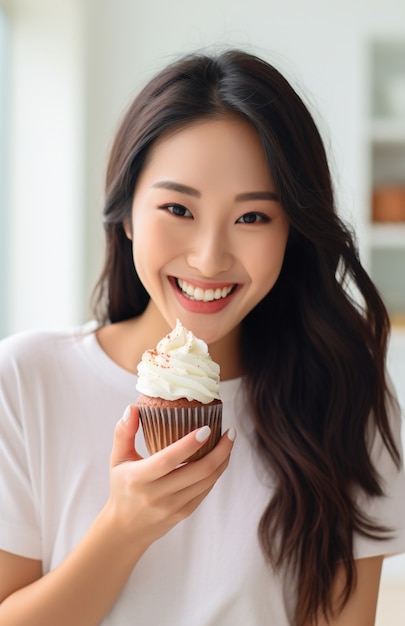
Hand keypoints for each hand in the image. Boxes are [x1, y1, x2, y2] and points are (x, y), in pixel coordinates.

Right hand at [107, 405, 234, 550]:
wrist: (126, 528)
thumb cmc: (123, 487)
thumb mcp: (117, 460)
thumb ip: (123, 433)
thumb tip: (132, 407)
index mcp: (139, 478)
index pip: (168, 460)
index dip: (189, 444)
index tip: (207, 428)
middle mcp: (157, 495)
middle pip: (197, 471)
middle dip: (219, 450)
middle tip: (230, 431)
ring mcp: (172, 507)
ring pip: (206, 481)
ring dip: (222, 460)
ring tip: (229, 441)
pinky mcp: (183, 513)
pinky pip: (205, 490)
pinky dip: (216, 473)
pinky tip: (221, 458)